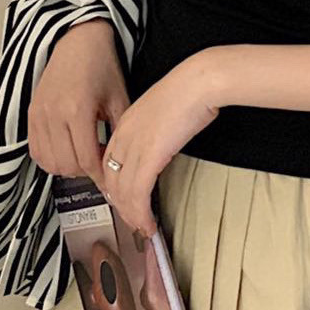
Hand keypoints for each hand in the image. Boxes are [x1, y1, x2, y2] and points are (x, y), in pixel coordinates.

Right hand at [28, 20, 129, 182]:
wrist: (78, 41)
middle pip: (67, 165)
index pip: (87, 158)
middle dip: (86, 172)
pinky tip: (67, 149)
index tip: (110, 180)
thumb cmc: (101, 65)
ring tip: (85, 155)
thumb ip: (120, 131)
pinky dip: (51, 158)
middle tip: (100, 163)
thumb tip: (123, 162)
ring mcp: (38, 115)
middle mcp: (53, 114)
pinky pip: (36, 151)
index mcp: (78, 109)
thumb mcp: (119, 97)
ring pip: (49, 162)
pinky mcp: (30, 115)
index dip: (100, 175)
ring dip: (68, 167)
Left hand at [99, 52, 221, 238]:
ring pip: (121, 192)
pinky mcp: (149, 156)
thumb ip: (155, 130)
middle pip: (110, 181)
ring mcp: (134, 146)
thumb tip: (160, 147)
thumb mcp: (164, 110)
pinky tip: (148, 222)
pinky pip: (137, 194)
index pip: (109, 163)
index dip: (115, 187)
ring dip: (131, 215)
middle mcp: (124, 136)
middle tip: (133, 221)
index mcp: (125, 123)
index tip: (124, 201)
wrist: (200, 81)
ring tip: (142, 228)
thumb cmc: (190, 90)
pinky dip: (140, 213)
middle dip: (121, 206)